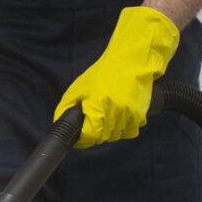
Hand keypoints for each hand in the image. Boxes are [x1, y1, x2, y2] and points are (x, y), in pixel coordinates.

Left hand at [53, 6, 179, 147]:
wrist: (130, 62)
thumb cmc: (102, 75)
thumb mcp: (78, 88)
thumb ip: (66, 107)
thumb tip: (60, 125)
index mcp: (97, 106)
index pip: (90, 135)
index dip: (84, 138)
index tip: (82, 134)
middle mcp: (114, 112)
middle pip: (103, 138)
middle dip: (97, 134)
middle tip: (95, 122)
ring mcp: (129, 114)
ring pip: (117, 136)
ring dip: (111, 131)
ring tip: (108, 117)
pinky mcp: (140, 115)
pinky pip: (131, 132)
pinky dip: (125, 128)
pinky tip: (120, 117)